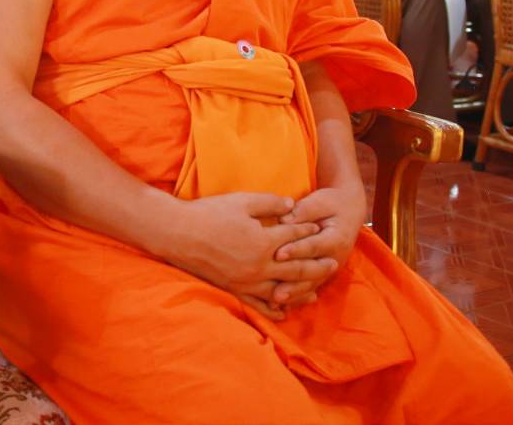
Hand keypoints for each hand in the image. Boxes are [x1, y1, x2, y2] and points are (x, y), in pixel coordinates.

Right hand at [157, 193, 336, 304]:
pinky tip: (284, 310)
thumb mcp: (242, 201)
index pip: (294, 237)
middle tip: (333, 264)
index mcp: (264, 241)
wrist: (178, 234)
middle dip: (317, 265)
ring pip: (283, 290)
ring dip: (302, 290)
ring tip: (317, 291)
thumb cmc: (209, 214)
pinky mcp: (234, 289)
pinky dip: (274, 308)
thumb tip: (292, 206)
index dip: (309, 231)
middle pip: (296, 267)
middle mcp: (260, 266)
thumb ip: (270, 203)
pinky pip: (259, 304)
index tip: (321, 229)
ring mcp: (247, 281)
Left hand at [269, 184, 367, 303]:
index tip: (278, 254)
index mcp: (336, 238)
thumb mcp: (320, 201)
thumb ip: (303, 210)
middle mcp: (335, 258)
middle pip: (312, 272)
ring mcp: (329, 269)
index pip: (313, 246)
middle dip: (292, 282)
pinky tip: (278, 304)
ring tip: (274, 300)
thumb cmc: (330, 203)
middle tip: (274, 290)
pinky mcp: (322, 273)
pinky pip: (308, 287)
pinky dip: (295, 296)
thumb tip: (284, 219)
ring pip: (310, 284)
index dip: (296, 250)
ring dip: (293, 294)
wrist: (348, 210)